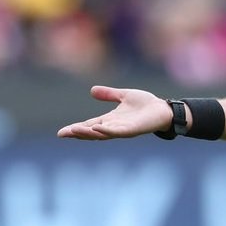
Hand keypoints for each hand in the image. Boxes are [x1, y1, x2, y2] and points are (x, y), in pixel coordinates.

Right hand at [57, 86, 171, 139]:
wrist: (163, 109)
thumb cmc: (146, 104)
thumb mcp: (124, 96)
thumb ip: (109, 94)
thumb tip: (91, 90)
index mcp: (110, 119)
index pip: (89, 125)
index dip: (76, 128)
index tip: (62, 132)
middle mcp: (114, 127)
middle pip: (92, 132)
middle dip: (77, 133)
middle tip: (63, 133)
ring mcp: (122, 130)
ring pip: (101, 134)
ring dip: (88, 133)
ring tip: (74, 130)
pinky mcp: (132, 130)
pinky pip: (117, 132)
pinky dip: (106, 131)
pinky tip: (97, 128)